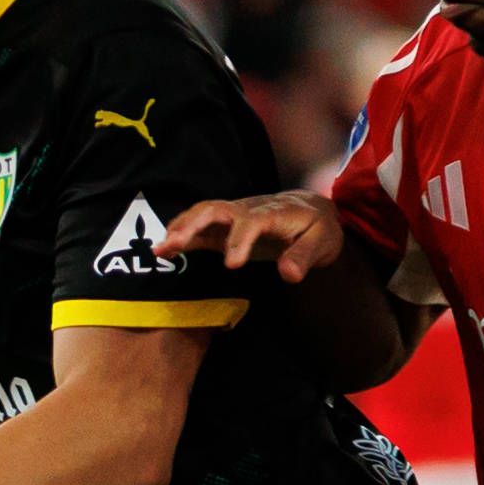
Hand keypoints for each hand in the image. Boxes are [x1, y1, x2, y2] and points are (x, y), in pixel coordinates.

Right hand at [151, 192, 344, 281]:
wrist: (312, 211)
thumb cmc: (318, 227)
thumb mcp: (322, 242)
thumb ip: (305, 256)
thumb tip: (288, 274)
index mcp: (273, 213)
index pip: (252, 222)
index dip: (239, 240)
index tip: (231, 264)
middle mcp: (249, 209)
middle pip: (217, 209)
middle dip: (194, 225)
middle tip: (174, 244)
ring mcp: (235, 216)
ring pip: (203, 214)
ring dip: (181, 228)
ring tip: (161, 248)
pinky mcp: (227, 227)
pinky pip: (201, 227)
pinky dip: (182, 236)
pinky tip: (164, 250)